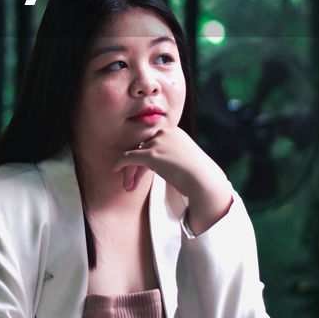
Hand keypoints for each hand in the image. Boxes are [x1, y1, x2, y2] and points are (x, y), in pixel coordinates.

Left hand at [113, 126, 232, 232]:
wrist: (204, 181)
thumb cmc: (198, 176)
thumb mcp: (186, 160)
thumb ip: (173, 156)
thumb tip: (165, 165)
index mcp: (175, 131)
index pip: (154, 142)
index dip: (147, 158)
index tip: (144, 172)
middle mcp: (165, 132)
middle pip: (144, 147)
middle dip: (138, 165)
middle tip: (132, 180)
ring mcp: (158, 142)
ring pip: (137, 155)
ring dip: (132, 171)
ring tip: (128, 186)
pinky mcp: (151, 154)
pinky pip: (129, 157)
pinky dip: (120, 163)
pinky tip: (114, 169)